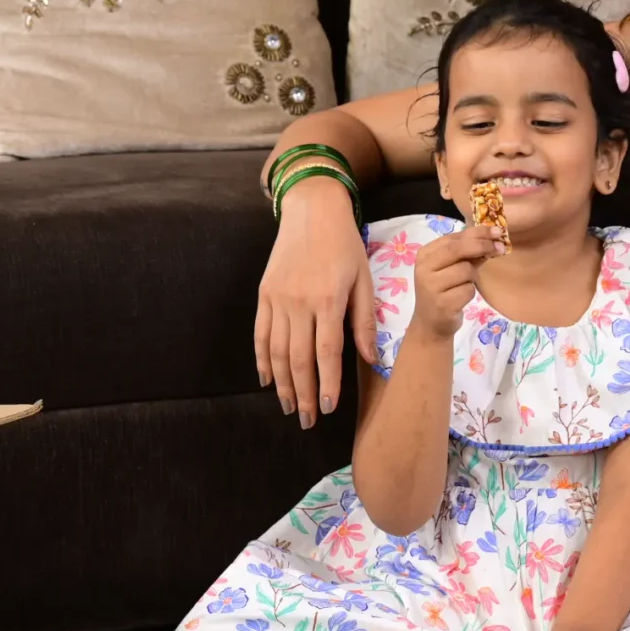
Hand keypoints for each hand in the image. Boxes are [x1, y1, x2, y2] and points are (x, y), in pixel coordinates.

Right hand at [254, 179, 376, 428]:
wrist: (310, 210)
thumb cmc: (344, 245)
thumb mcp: (363, 279)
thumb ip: (364, 320)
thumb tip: (369, 359)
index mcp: (328, 300)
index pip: (326, 353)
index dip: (326, 384)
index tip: (327, 408)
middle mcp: (299, 303)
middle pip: (298, 359)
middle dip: (302, 394)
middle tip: (306, 420)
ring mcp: (277, 299)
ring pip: (276, 351)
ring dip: (282, 383)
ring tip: (288, 407)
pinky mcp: (264, 294)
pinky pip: (261, 334)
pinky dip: (262, 359)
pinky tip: (267, 380)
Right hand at [412, 225, 504, 340]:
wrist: (431, 323)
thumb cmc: (443, 291)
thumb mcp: (451, 268)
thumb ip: (467, 253)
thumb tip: (493, 238)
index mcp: (425, 254)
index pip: (453, 237)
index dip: (477, 233)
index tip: (496, 231)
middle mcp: (424, 268)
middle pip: (457, 249)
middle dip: (481, 246)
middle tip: (499, 247)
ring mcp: (431, 286)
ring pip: (466, 270)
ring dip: (472, 277)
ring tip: (463, 285)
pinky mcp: (442, 303)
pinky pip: (468, 290)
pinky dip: (469, 293)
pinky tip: (459, 298)